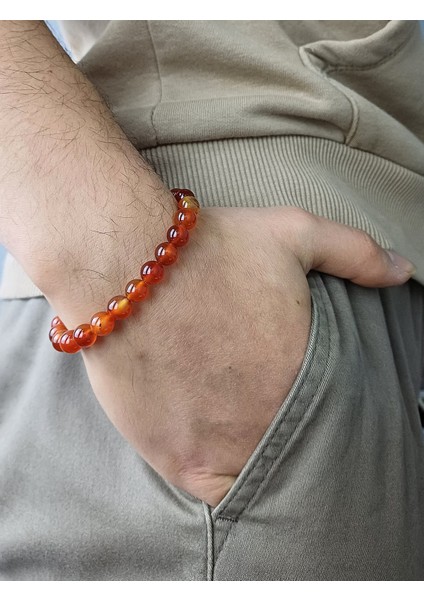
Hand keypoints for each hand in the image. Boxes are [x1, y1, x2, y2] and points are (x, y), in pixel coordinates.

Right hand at [46, 204, 414, 506]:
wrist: (127, 264)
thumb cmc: (210, 248)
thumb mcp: (294, 233)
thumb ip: (356, 253)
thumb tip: (403, 270)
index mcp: (306, 370)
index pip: (336, 412)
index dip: (321, 405)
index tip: (300, 390)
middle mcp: (272, 415)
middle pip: (298, 444)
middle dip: (289, 428)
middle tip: (265, 407)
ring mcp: (225, 443)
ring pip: (260, 472)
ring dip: (258, 456)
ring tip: (242, 430)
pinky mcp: (178, 457)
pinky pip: (216, 492)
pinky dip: (224, 482)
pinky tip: (219, 454)